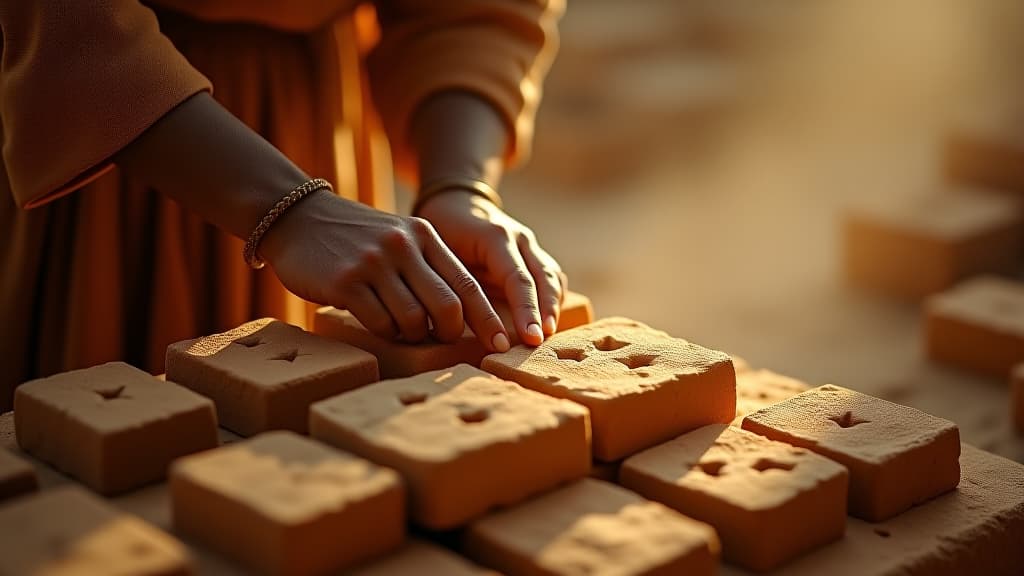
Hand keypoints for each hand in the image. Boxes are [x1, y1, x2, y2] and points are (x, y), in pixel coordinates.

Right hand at [259, 189, 510, 351]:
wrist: (297, 217)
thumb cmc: (356, 238)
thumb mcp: (400, 237)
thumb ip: (430, 267)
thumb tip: (464, 317)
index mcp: (425, 235)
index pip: (468, 284)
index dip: (489, 319)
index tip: (502, 345)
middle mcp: (404, 246)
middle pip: (448, 307)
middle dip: (450, 334)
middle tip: (441, 340)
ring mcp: (375, 263)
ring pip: (414, 320)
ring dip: (411, 335)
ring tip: (398, 326)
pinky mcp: (346, 282)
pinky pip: (380, 323)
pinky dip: (385, 331)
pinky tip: (376, 322)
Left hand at [416, 189, 567, 346]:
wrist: (456, 204)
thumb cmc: (442, 233)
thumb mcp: (441, 254)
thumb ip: (454, 283)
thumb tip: (458, 325)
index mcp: (496, 237)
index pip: (518, 279)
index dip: (525, 310)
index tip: (529, 338)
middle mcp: (520, 239)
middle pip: (542, 278)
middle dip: (545, 312)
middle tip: (540, 341)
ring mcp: (530, 245)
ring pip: (552, 277)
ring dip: (553, 307)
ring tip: (547, 335)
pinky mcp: (534, 254)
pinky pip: (551, 277)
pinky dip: (553, 299)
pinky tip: (547, 321)